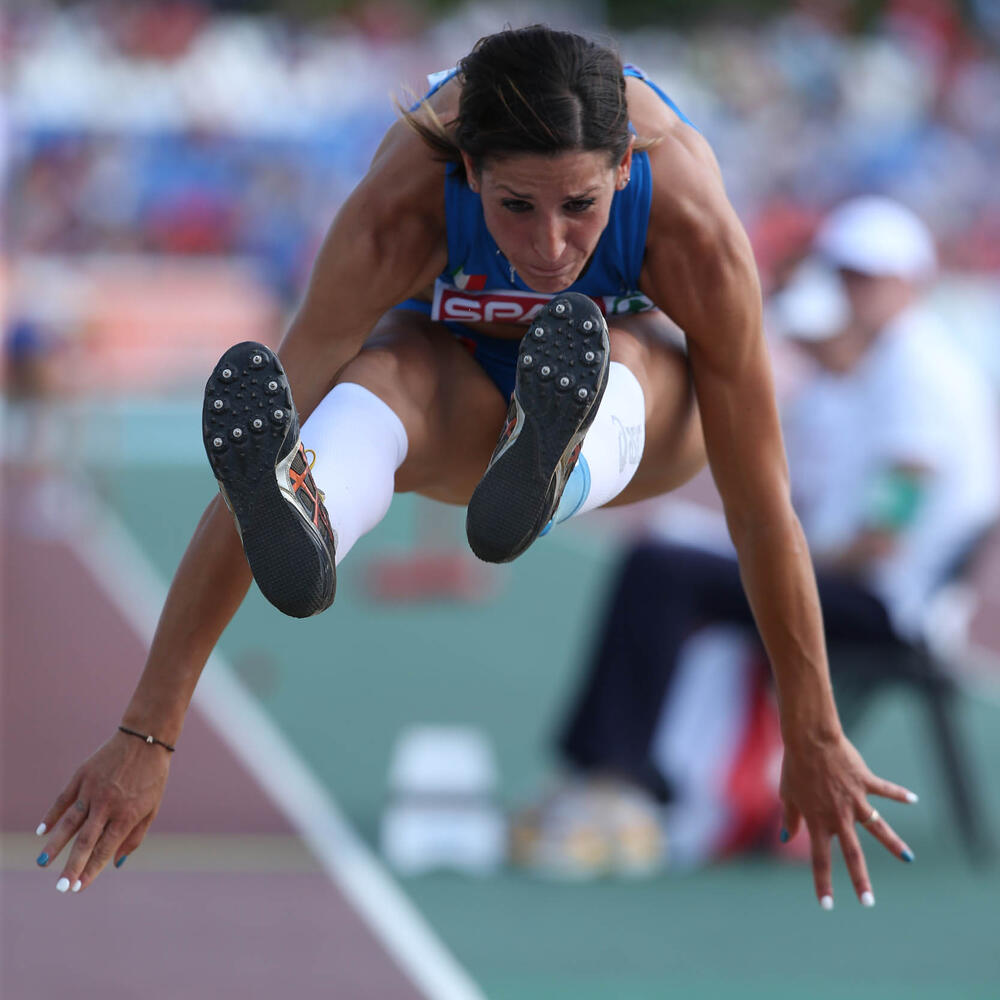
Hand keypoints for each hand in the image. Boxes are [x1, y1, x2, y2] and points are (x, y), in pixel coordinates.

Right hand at [36, 730, 170, 891]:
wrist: (145, 739)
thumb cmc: (152, 776)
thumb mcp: (152, 807)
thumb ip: (135, 836)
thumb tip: (116, 864)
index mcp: (127, 814)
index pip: (105, 849)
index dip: (92, 870)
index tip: (79, 887)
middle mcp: (108, 804)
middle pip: (85, 841)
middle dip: (72, 866)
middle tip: (61, 887)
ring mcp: (92, 790)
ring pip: (69, 822)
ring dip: (55, 844)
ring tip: (43, 863)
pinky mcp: (82, 776)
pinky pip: (63, 799)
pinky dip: (51, 815)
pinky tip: (41, 831)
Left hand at [780, 730, 916, 908]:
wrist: (810, 739)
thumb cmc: (794, 766)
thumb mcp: (787, 794)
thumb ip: (790, 818)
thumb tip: (785, 838)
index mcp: (818, 821)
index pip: (821, 859)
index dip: (823, 883)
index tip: (827, 906)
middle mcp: (838, 815)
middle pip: (853, 854)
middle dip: (861, 880)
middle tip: (869, 903)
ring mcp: (855, 800)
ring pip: (878, 828)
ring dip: (894, 844)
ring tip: (908, 859)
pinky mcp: (866, 782)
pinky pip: (886, 790)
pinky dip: (899, 794)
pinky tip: (913, 799)